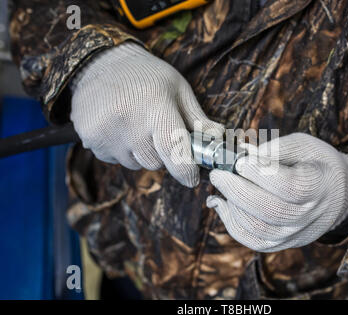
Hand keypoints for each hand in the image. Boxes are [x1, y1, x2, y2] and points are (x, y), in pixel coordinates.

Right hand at [70, 42, 223, 186]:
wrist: (101, 62)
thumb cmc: (148, 76)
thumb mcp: (178, 89)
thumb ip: (199, 119)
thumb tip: (219, 140)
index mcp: (155, 105)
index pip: (173, 150)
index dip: (185, 170)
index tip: (192, 179)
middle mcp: (128, 120)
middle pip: (155, 163)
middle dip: (162, 154)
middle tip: (158, 131)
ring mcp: (105, 131)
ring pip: (135, 164)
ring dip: (141, 153)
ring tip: (136, 125)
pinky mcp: (89, 138)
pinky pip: (115, 160)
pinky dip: (122, 150)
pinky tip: (119, 128)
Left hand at [207, 133, 347, 251]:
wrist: (336, 193)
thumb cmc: (316, 163)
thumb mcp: (304, 145)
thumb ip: (276, 148)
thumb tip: (243, 154)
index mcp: (318, 186)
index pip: (289, 186)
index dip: (261, 174)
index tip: (240, 161)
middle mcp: (309, 215)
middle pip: (270, 210)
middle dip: (237, 190)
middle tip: (218, 174)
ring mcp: (296, 234)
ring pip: (257, 228)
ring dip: (232, 205)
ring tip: (221, 185)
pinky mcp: (282, 243)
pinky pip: (252, 240)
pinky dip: (231, 222)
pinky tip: (221, 203)